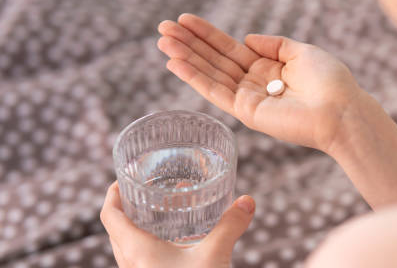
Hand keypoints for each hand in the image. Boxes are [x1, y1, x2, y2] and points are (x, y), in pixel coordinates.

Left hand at [100, 182, 254, 267]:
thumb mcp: (214, 256)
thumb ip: (230, 226)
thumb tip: (248, 200)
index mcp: (136, 250)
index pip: (108, 215)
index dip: (111, 193)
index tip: (122, 178)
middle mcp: (130, 264)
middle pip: (113, 229)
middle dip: (123, 208)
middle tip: (141, 192)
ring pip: (123, 247)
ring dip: (132, 228)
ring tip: (156, 215)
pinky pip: (136, 261)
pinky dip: (144, 246)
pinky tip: (170, 245)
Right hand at [157, 13, 364, 151]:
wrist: (341, 110)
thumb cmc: (329, 81)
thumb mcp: (302, 52)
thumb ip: (273, 44)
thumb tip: (247, 38)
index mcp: (268, 69)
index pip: (230, 49)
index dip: (207, 35)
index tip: (185, 20)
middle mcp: (254, 84)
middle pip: (215, 60)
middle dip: (189, 44)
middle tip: (163, 28)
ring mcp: (248, 99)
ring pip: (210, 74)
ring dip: (185, 58)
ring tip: (162, 41)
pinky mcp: (245, 113)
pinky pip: (215, 92)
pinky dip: (194, 78)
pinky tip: (175, 63)